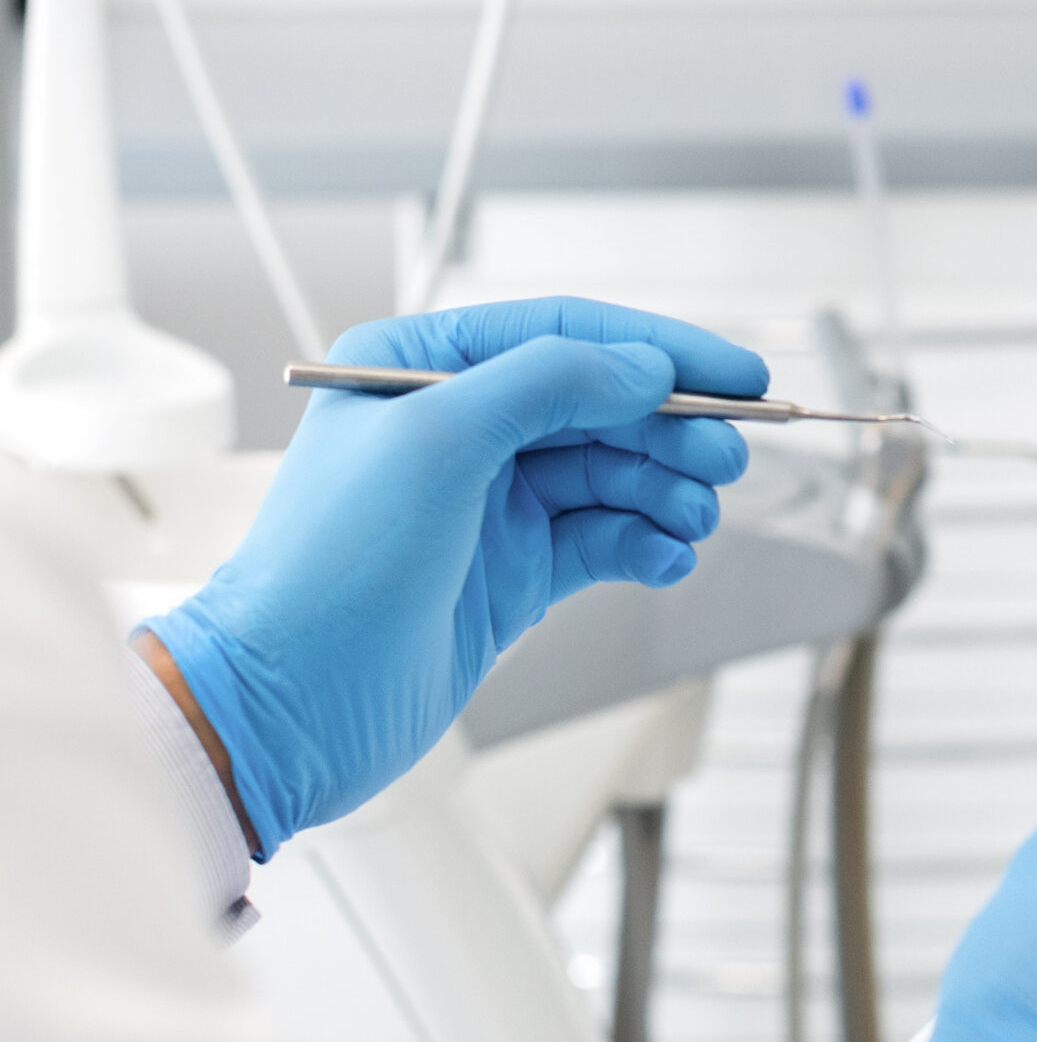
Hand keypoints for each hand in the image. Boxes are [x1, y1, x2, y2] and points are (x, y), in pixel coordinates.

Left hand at [143, 297, 766, 856]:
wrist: (291, 705)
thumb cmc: (328, 566)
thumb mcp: (437, 438)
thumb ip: (549, 383)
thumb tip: (644, 368)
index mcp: (420, 369)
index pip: (565, 336)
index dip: (660, 351)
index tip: (739, 375)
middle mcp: (458, 428)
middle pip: (602, 406)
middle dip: (674, 429)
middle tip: (729, 456)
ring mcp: (488, 505)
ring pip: (612, 474)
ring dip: (667, 490)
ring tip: (697, 516)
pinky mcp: (512, 574)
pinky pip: (604, 539)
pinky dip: (645, 544)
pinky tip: (666, 557)